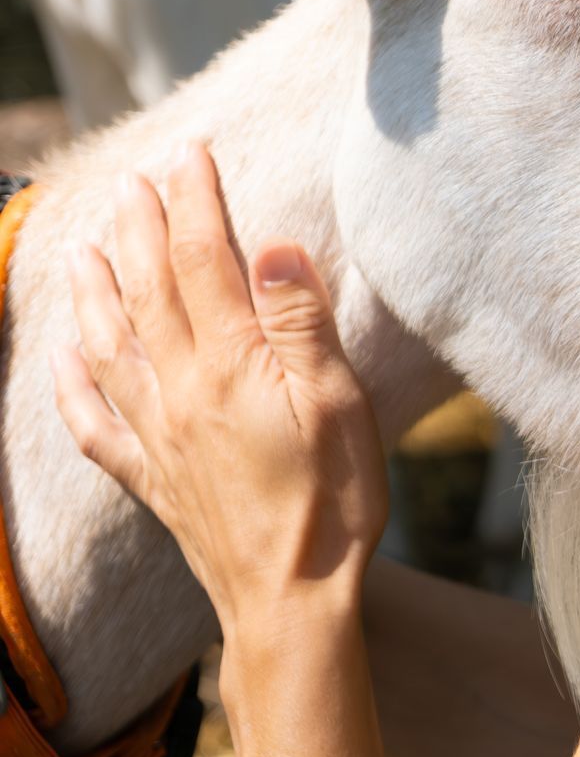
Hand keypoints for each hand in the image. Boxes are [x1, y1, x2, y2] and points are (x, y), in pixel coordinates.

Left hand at [50, 144, 385, 637]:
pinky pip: (96, 423)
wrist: (291, 600)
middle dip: (140, 228)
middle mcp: (179, 392)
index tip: (193, 156)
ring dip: (96, 290)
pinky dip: (72, 384)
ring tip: (85, 247)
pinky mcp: (153, 477)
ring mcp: (158, 436)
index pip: (205, 262)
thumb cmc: (332, 504)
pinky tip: (64, 358)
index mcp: (229, 367)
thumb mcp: (339, 404)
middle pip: (150, 292)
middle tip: (134, 180)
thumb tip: (273, 247)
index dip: (196, 203)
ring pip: (111, 345)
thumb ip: (301, 323)